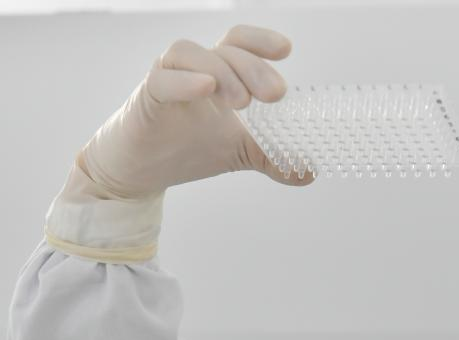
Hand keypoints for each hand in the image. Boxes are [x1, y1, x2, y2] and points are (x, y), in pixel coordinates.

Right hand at [76, 24, 312, 199]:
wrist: (141, 170)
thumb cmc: (188, 148)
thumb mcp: (240, 153)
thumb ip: (272, 158)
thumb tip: (309, 172)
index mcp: (219, 72)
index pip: (240, 42)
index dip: (262, 40)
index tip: (286, 50)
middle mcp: (194, 67)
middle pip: (225, 49)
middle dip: (254, 67)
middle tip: (276, 95)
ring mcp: (168, 78)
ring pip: (192, 53)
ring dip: (223, 72)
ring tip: (243, 102)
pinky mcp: (146, 97)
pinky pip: (163, 79)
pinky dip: (185, 81)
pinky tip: (207, 89)